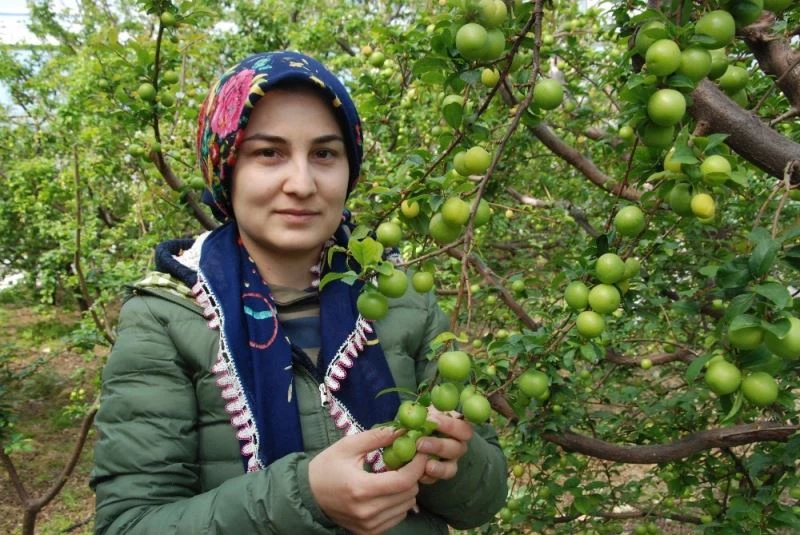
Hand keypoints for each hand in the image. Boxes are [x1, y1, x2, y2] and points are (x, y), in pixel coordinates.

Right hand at [308, 426, 427, 534]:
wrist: (308, 496)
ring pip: (407, 506)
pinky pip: (397, 517)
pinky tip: (387, 491)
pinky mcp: (369, 532)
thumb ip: (376, 437)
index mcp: (361, 488)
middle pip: (409, 494)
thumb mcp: (348, 446)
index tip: (421, 451)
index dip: (417, 466)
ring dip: (407, 489)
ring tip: (395, 475)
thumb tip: (402, 429)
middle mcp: (367, 511)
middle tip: (408, 461)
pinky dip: (399, 503)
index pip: (403, 481)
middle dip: (413, 475)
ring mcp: (369, 525)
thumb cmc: (327, 467)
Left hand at [416, 407, 473, 484]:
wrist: (410, 434)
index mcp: (458, 428)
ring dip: (438, 467)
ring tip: (424, 464)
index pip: (463, 428)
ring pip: (451, 468)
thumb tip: (414, 413)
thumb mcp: (422, 410)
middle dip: (439, 446)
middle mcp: (458, 445)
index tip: (432, 420)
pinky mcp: (438, 474)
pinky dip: (428, 477)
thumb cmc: (421, 418)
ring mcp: (450, 462)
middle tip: (420, 443)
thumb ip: (422, 411)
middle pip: (458, 449)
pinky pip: (437, 479)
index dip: (450, 425)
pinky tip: (419, 474)